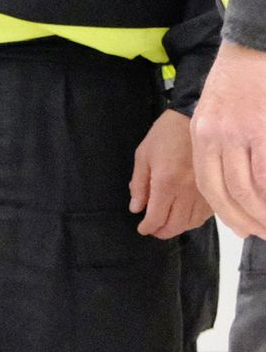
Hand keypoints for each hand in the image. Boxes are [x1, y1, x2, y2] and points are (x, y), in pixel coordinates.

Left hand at [132, 108, 210, 238]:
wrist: (193, 120)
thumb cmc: (164, 136)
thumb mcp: (143, 156)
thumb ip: (139, 184)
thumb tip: (136, 208)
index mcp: (166, 183)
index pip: (156, 217)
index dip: (147, 227)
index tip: (142, 228)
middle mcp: (187, 191)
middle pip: (175, 225)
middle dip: (161, 231)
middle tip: (153, 230)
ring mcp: (203, 191)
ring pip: (191, 223)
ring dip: (177, 228)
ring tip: (166, 224)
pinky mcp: (214, 189)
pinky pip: (205, 215)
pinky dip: (193, 220)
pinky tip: (184, 216)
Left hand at [194, 41, 265, 236]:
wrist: (253, 48)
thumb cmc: (240, 81)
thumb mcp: (216, 113)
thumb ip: (219, 145)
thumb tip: (237, 182)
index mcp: (201, 135)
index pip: (208, 185)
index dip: (225, 212)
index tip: (241, 228)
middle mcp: (215, 137)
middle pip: (226, 191)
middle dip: (246, 219)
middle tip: (263, 234)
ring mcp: (240, 133)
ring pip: (248, 186)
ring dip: (263, 211)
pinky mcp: (262, 128)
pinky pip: (265, 172)